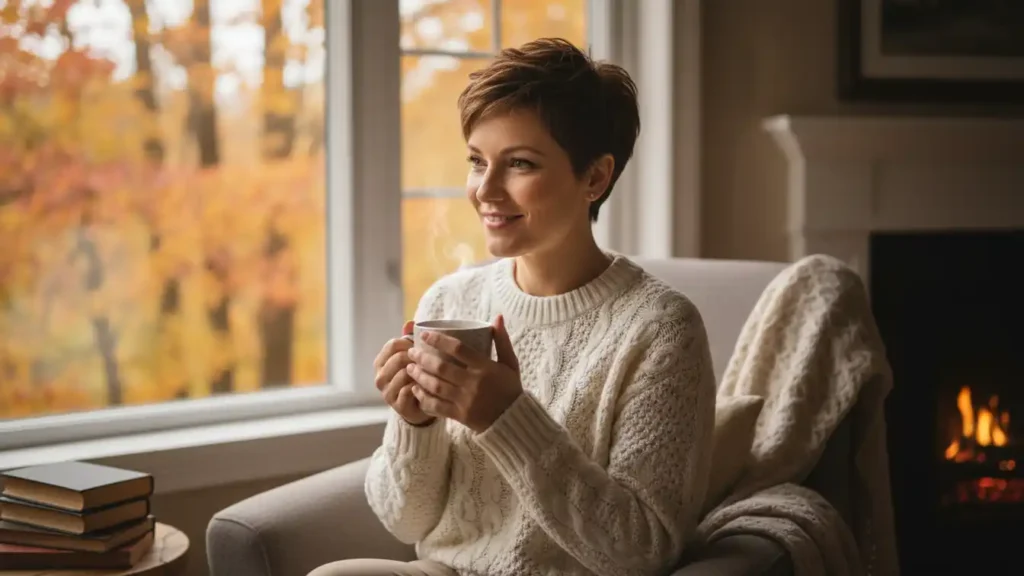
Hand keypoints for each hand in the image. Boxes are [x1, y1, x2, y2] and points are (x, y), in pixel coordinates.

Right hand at [373, 320, 434, 425]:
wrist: (421, 408)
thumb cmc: (417, 378)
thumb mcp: (413, 358)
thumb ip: (410, 340)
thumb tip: (410, 322)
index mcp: (381, 362)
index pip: (393, 345)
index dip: (410, 343)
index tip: (422, 347)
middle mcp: (380, 377)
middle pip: (398, 358)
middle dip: (416, 358)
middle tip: (429, 361)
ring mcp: (387, 392)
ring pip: (403, 373)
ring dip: (419, 372)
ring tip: (430, 373)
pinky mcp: (397, 406)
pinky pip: (408, 390)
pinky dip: (420, 386)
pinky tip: (428, 386)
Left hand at [406, 314, 522, 432]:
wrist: (513, 420)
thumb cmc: (510, 389)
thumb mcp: (510, 363)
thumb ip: (502, 341)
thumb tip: (497, 317)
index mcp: (485, 367)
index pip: (458, 349)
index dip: (439, 340)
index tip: (425, 335)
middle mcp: (474, 383)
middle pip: (441, 367)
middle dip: (422, 359)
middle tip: (411, 352)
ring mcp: (466, 400)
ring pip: (436, 386)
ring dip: (419, 376)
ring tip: (410, 368)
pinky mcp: (460, 415)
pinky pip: (437, 406)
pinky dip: (423, 398)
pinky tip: (415, 390)